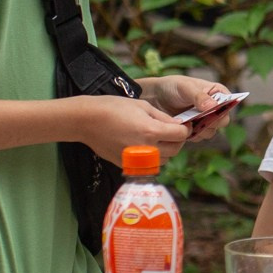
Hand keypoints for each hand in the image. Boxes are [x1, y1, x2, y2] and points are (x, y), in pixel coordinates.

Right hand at [75, 94, 190, 163]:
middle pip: (175, 149)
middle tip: (173, 131)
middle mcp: (146, 149)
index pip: (181, 135)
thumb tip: (177, 125)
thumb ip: (163, 117)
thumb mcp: (142, 106)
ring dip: (166, 151)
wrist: (87, 121)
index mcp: (151, 131)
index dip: (185, 128)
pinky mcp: (128, 166)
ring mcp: (137, 160)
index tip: (184, 125)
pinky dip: (152, 158)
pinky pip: (149, 165)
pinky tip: (145, 146)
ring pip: (164, 160)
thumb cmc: (113, 108)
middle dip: (178, 140)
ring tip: (158, 139)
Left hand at [140, 74, 235, 139]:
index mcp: (217, 92)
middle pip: (222, 120)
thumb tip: (213, 106)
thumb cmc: (172, 87)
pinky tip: (182, 127)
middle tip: (197, 119)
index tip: (211, 111)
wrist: (154, 98)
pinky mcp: (196, 130)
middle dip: (211, 122)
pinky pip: (199, 137)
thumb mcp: (185, 87)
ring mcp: (206, 120)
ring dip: (200, 129)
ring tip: (187, 122)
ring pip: (211, 131)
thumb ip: (199, 96)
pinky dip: (191, 134)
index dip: (224, 109)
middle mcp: (215, 107)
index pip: (230, 103)